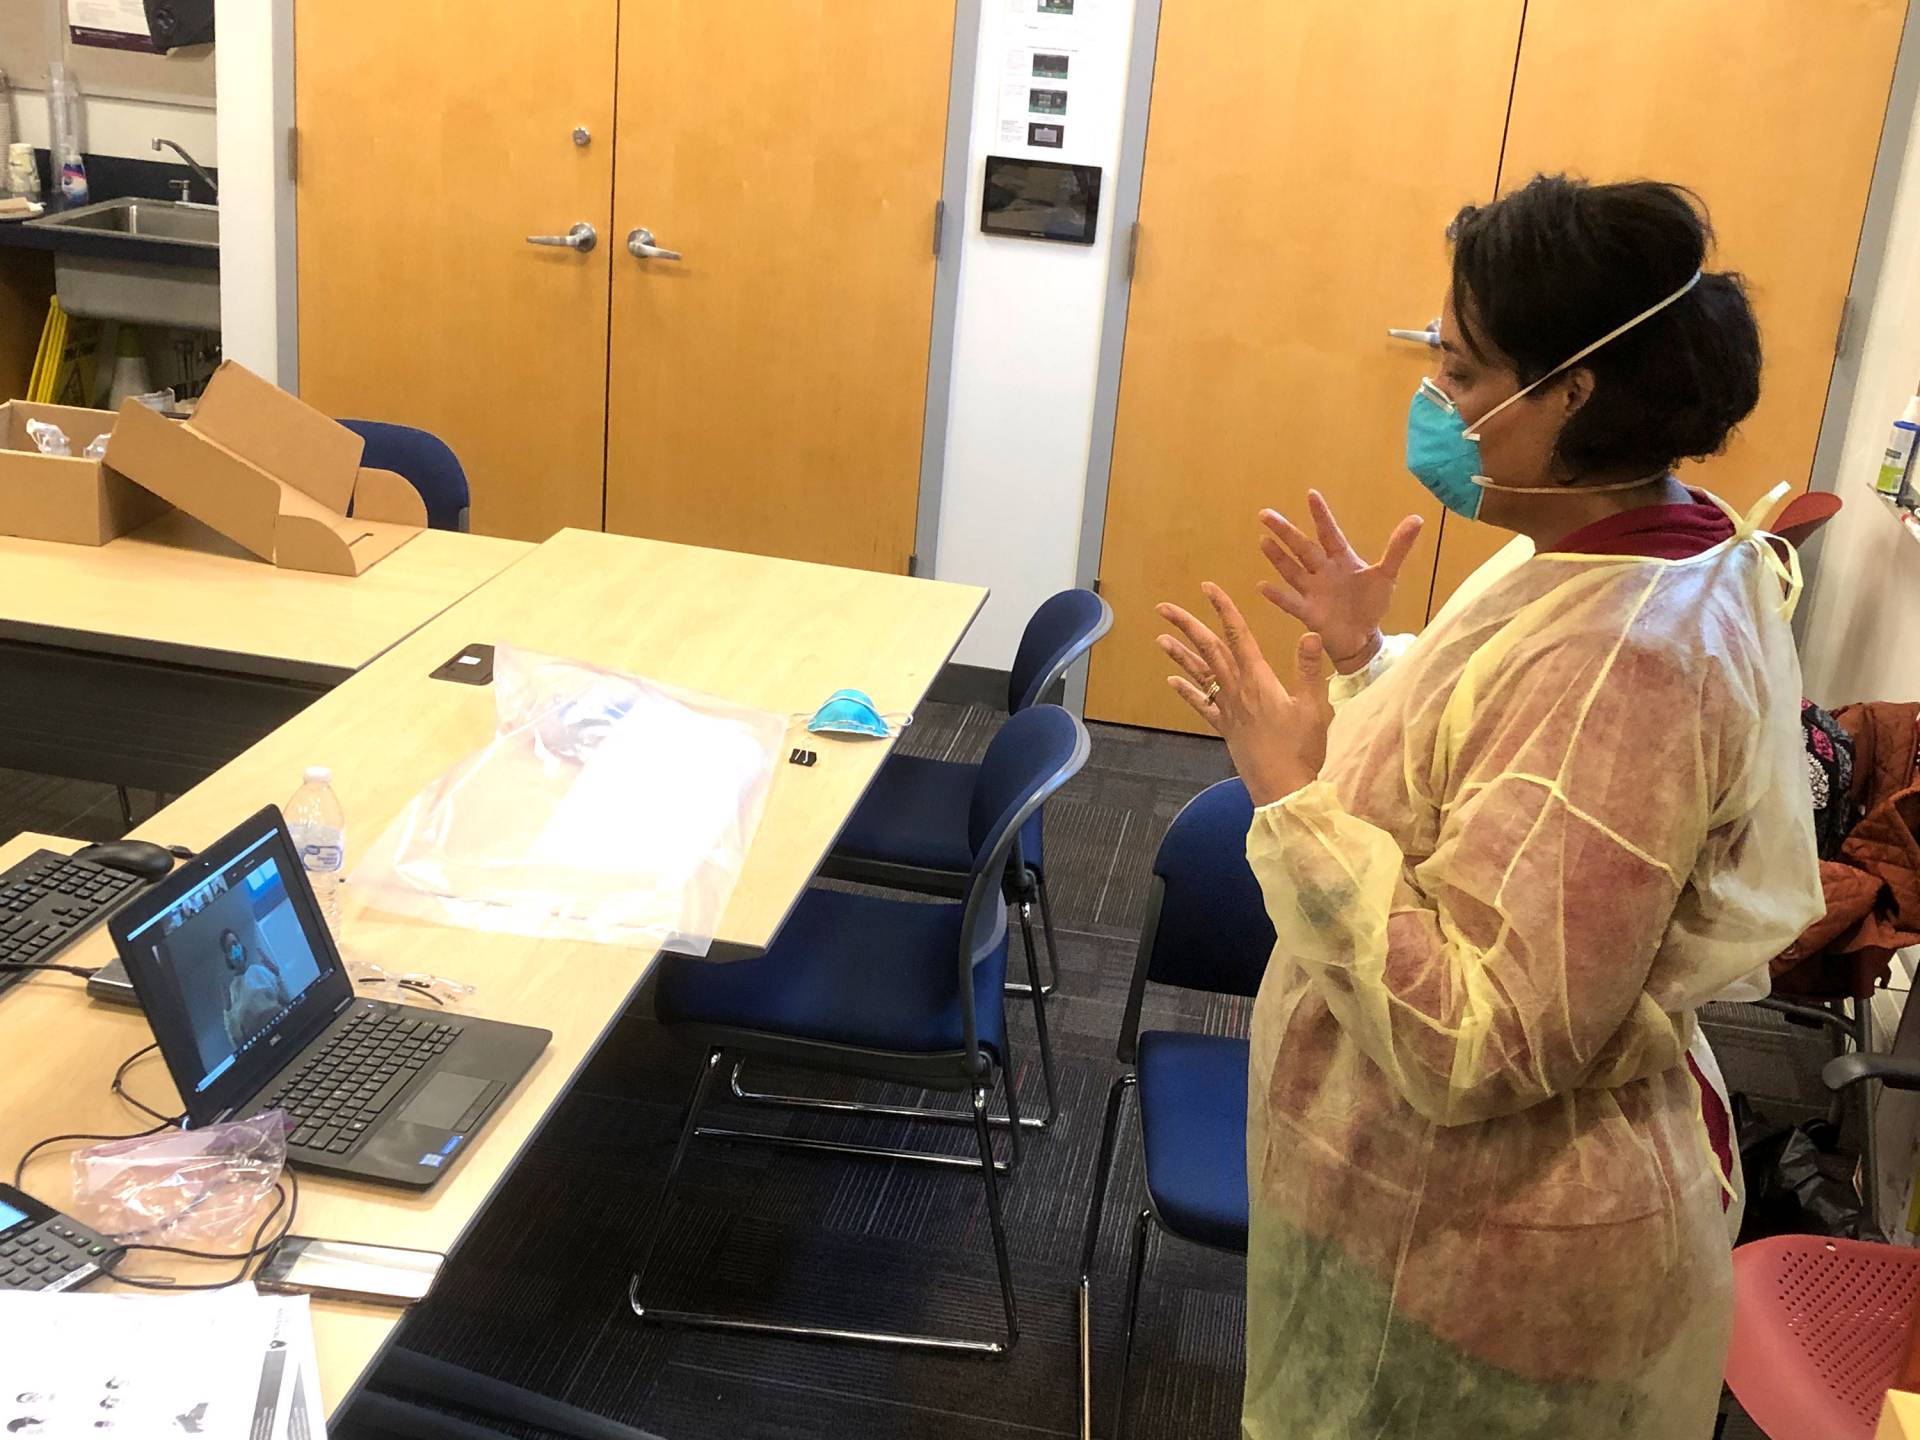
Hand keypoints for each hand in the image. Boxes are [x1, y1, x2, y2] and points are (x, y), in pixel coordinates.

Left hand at [1156, 583, 1333, 805]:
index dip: (1223, 609)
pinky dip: (1186, 691)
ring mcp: (1227, 710)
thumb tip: (1310, 633)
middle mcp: (1237, 690)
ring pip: (1200, 675)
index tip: (1208, 588)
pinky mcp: (1225, 728)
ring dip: (1179, 654)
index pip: (1237, 635)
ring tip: (1160, 638)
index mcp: (1258, 680)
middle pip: (1209, 650)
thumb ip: (1309, 669)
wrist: (1282, 788)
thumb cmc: (1301, 749)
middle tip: (1164, 607)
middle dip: (1187, 625)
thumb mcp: (1314, 706)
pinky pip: (1201, 705)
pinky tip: (1172, 681)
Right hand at [1258, 490, 1422, 671]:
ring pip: (1292, 570)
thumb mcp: (1387, 574)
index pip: (1328, 533)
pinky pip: (1290, 602)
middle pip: (1302, 548)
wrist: (1363, 637)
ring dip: (1278, 557)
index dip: (1321, 515)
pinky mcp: (1308, 612)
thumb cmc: (1371, 603)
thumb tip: (1417, 518)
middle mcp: (1322, 571)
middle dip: (1285, 531)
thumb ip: (1398, 548)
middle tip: (1265, 514)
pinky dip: (1277, 596)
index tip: (1311, 494)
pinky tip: (1262, 586)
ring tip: (1263, 541)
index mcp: (1340, 558)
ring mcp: (1313, 591)